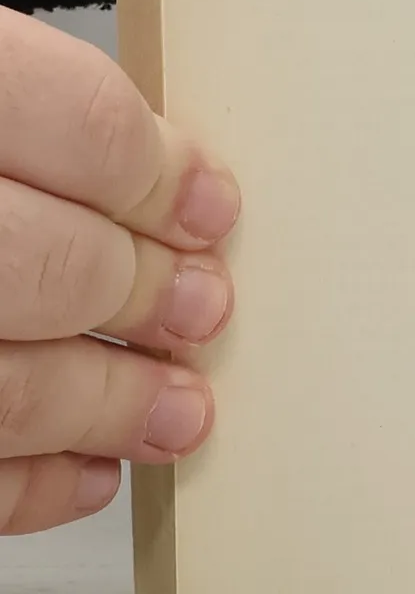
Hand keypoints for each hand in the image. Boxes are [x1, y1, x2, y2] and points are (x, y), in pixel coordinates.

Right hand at [0, 9, 236, 534]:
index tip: (214, 209)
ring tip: (179, 407)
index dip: (166, 175)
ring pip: (7, 382)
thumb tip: (171, 172)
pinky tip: (86, 469)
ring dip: (110, 402)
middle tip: (205, 308)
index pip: (80, 124)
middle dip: (148, 293)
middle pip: (52, 263)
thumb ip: (34, 112)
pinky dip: (28, 481)